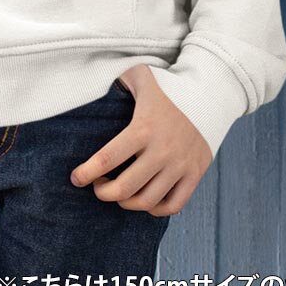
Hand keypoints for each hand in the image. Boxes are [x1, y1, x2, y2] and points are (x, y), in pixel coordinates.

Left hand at [69, 63, 212, 215]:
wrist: (209, 94)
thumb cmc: (167, 86)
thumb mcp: (140, 75)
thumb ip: (116, 77)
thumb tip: (89, 77)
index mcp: (143, 127)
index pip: (108, 158)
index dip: (87, 173)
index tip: (75, 178)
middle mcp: (162, 150)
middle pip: (124, 188)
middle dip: (103, 192)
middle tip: (97, 186)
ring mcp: (180, 165)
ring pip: (147, 201)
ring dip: (125, 203)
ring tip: (117, 192)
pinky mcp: (195, 174)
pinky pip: (172, 205)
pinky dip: (154, 209)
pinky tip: (143, 198)